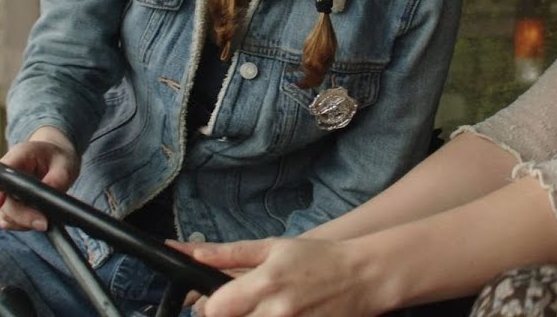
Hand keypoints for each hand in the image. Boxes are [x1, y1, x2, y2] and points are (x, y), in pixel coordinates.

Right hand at [0, 128, 79, 230]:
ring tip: (45, 219)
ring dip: (24, 222)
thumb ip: (57, 179)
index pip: (0, 176)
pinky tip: (39, 219)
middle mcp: (1, 177)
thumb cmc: (57, 158)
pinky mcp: (4, 207)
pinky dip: (24, 224)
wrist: (53, 159)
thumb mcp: (64, 163)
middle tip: (44, 223)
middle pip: (2, 203)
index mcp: (16, 158)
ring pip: (4, 217)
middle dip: (22, 216)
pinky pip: (10, 222)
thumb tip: (49, 200)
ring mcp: (0, 194)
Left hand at [177, 238, 388, 316]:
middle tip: (243, 307)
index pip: (215, 309)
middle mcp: (274, 311)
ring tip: (261, 310)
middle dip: (231, 315)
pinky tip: (276, 315)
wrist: (363, 276)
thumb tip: (192, 253)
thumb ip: (230, 253)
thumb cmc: (318, 258)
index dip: (212, 306)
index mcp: (264, 283)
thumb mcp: (274, 247)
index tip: (221, 301)